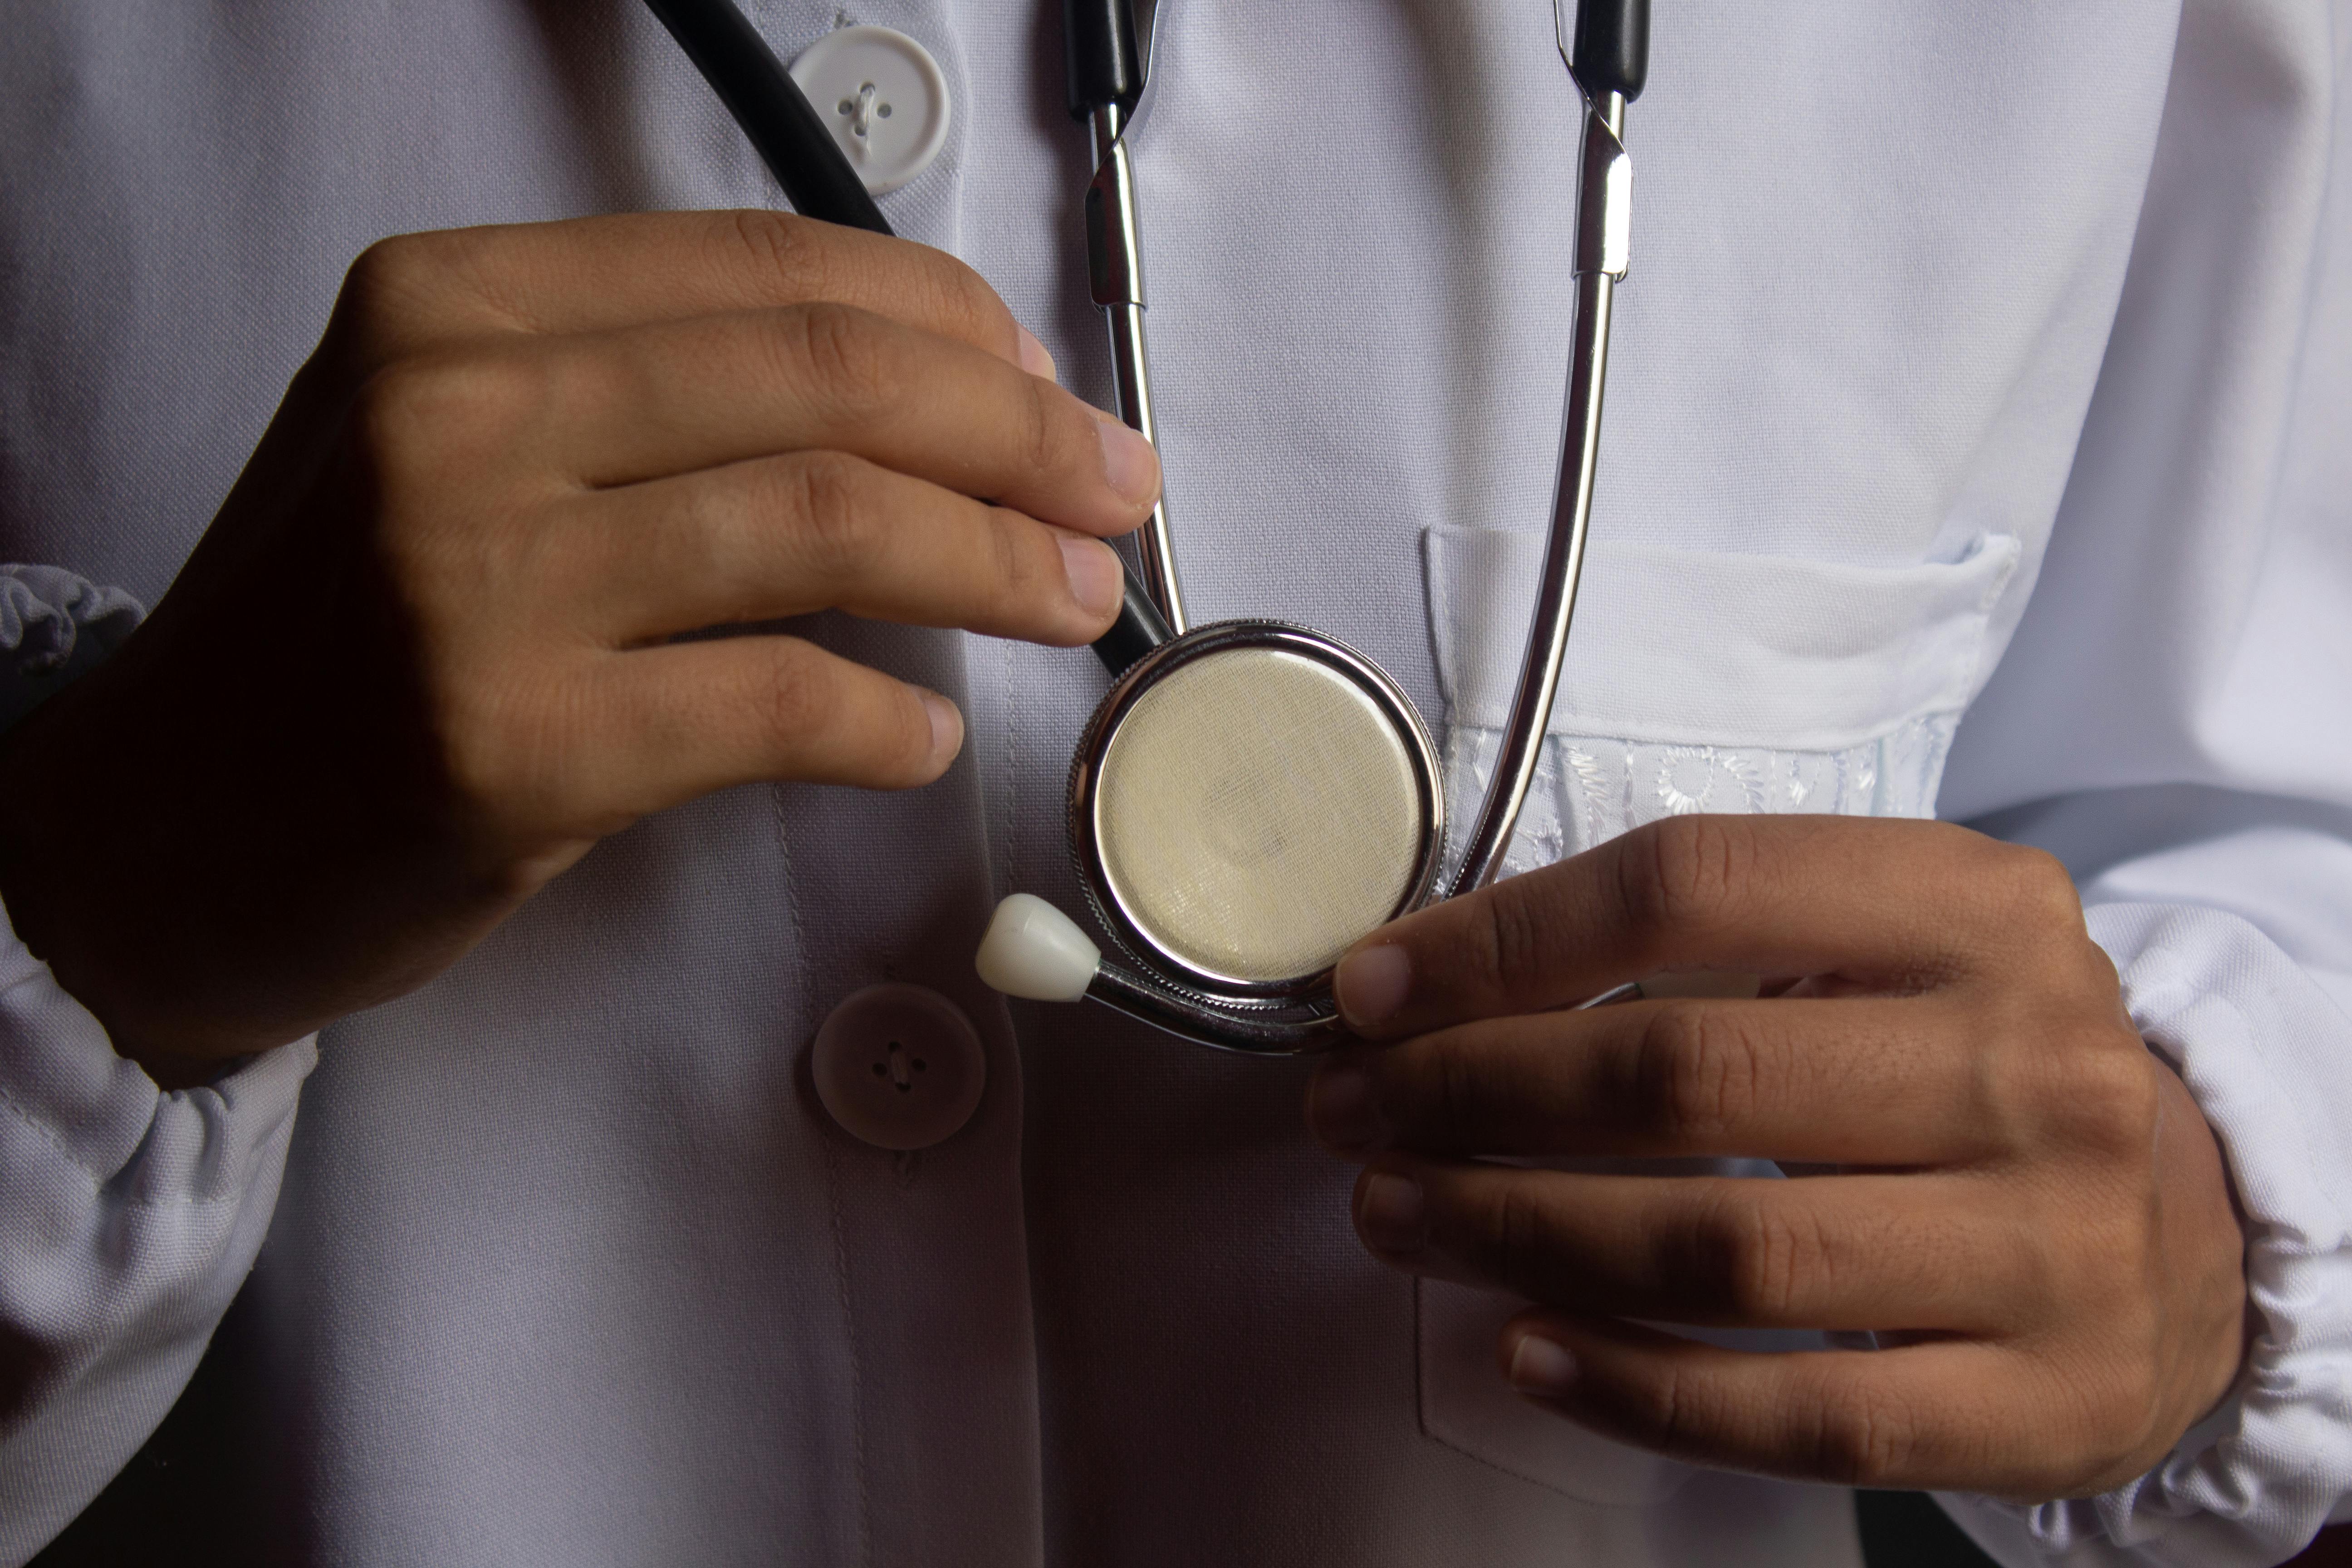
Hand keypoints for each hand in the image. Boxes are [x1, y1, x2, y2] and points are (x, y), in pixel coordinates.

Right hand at [0, 211, 1157, 1078]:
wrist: (160, 827)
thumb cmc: (339, 635)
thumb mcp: (453, 447)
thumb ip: (648, 399)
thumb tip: (929, 401)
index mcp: (450, 307)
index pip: (766, 271)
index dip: (948, 322)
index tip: (1045, 384)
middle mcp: (455, 414)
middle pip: (823, 382)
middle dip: (1015, 433)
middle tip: (1116, 491)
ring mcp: (476, 580)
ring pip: (824, 521)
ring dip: (993, 562)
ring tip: (1077, 602)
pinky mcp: (508, 745)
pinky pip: (774, 702)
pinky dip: (885, 720)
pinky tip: (924, 736)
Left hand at [1307, 815, 2246, 1500]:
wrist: (2187, 1235)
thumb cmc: (1973, 1071)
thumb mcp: (1884, 951)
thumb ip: (1696, 948)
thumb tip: (1429, 984)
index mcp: (1977, 909)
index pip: (1691, 886)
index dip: (1504, 939)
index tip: (1373, 988)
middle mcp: (2029, 1064)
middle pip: (1685, 1074)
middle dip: (1473, 1092)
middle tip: (1354, 1111)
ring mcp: (2049, 1245)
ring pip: (1723, 1249)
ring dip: (1517, 1232)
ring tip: (1397, 1214)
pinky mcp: (2037, 1401)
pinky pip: (1797, 1411)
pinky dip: (1633, 1386)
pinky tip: (1524, 1349)